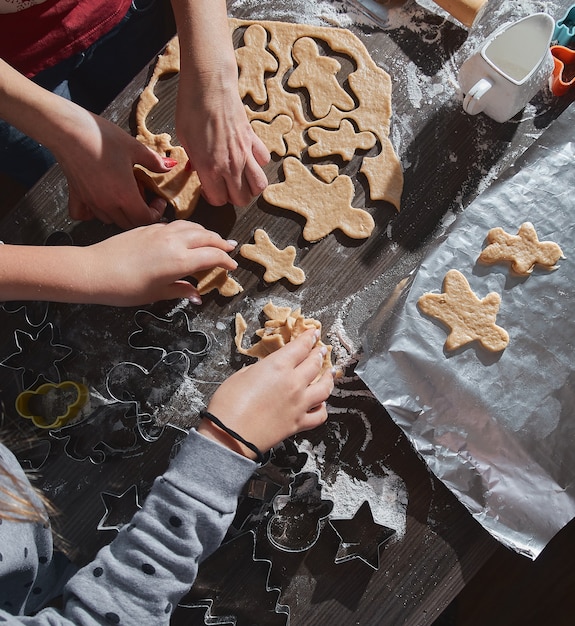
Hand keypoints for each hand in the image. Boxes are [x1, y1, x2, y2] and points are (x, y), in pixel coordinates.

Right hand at [52, 111, 173, 228]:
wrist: (67, 130)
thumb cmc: (100, 137)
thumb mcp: (134, 147)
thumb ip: (154, 161)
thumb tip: (169, 166)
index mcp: (125, 195)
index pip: (145, 219)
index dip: (156, 212)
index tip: (157, 200)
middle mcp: (107, 204)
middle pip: (129, 223)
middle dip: (141, 213)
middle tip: (142, 193)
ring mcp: (91, 202)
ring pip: (111, 220)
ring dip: (121, 212)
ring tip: (123, 192)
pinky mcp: (76, 195)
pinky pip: (84, 215)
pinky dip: (93, 213)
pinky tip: (99, 200)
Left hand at [83, 220, 237, 304]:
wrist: (94, 270)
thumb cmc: (126, 288)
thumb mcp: (157, 293)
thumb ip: (181, 290)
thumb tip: (197, 295)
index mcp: (181, 260)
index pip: (213, 255)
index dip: (226, 261)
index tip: (232, 266)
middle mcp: (175, 241)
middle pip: (207, 236)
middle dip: (221, 243)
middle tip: (230, 248)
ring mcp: (161, 231)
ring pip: (192, 226)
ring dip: (206, 233)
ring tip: (213, 239)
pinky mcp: (149, 227)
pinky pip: (177, 224)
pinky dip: (189, 229)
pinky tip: (187, 235)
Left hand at [175, 74, 269, 207]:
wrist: (210, 84)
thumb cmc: (191, 109)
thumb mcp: (184, 140)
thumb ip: (195, 162)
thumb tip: (200, 172)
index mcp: (210, 168)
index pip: (219, 200)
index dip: (212, 197)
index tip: (208, 188)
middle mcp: (231, 165)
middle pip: (241, 199)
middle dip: (232, 196)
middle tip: (223, 185)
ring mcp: (245, 153)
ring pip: (258, 186)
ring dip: (250, 187)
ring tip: (240, 179)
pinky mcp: (253, 140)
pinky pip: (263, 161)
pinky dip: (258, 164)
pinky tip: (248, 158)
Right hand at [199, 329, 334, 458]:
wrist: (229, 436)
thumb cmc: (228, 405)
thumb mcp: (241, 375)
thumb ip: (261, 369)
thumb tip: (268, 369)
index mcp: (278, 366)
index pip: (300, 346)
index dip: (309, 337)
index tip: (313, 333)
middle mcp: (293, 383)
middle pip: (315, 363)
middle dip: (319, 353)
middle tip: (321, 349)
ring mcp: (299, 404)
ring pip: (324, 387)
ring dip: (328, 377)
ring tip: (329, 372)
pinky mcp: (299, 423)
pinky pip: (319, 414)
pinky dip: (323, 407)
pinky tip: (321, 403)